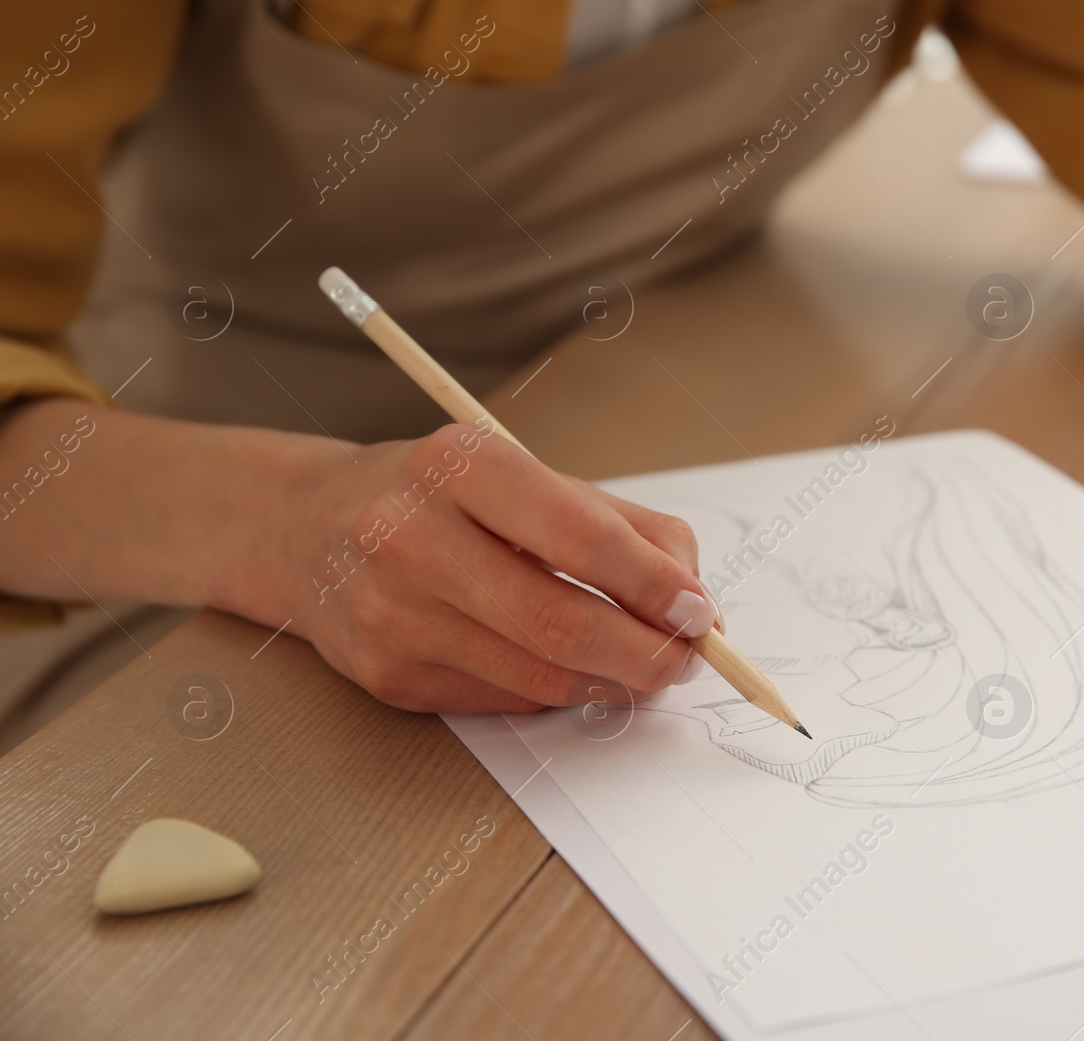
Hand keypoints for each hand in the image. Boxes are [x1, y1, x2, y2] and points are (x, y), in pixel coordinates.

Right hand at [261, 423, 716, 712]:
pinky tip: (563, 665)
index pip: (578, 534)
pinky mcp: (386, 676)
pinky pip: (506, 700)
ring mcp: (391, 614)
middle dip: (645, 653)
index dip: (651, 582)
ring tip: (638, 663)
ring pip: (539, 676)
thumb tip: (696, 602)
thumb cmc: (439, 496)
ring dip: (610, 680)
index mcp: (459, 465)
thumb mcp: (524, 476)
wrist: (303, 528)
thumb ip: (620, 526)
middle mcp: (410, 537)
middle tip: (686, 659)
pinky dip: (556, 690)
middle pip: (560, 622)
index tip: (698, 610)